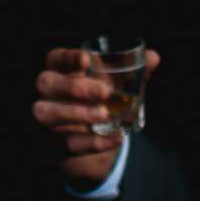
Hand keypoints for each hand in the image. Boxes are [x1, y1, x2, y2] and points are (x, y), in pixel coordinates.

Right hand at [33, 46, 159, 187]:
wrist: (90, 138)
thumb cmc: (99, 101)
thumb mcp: (115, 84)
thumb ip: (133, 70)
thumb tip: (153, 57)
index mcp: (59, 70)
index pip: (54, 58)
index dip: (67, 57)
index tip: (87, 59)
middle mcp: (46, 93)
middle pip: (46, 83)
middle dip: (74, 87)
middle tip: (105, 92)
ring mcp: (46, 118)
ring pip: (47, 113)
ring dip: (77, 113)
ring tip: (105, 114)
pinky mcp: (54, 143)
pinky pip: (68, 143)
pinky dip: (93, 142)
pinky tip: (115, 138)